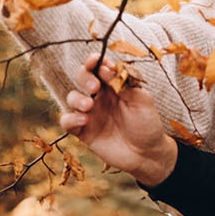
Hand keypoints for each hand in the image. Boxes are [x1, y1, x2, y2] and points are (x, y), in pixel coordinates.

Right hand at [60, 53, 177, 186]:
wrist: (147, 155)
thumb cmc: (147, 125)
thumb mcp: (142, 101)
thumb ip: (124, 84)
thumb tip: (105, 67)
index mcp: (114, 85)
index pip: (99, 67)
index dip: (94, 61)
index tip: (94, 60)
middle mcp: (100, 97)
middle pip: (82, 77)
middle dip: (84, 77)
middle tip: (94, 87)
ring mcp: (90, 113)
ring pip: (72, 97)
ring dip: (77, 98)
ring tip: (89, 106)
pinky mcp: (83, 131)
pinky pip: (67, 121)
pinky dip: (70, 119)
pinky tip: (84, 121)